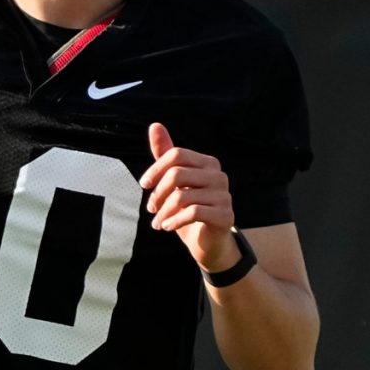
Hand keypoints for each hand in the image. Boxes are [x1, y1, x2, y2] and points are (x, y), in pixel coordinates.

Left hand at [139, 123, 237, 272]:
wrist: (207, 243)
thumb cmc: (189, 210)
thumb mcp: (174, 183)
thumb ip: (165, 155)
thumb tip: (155, 125)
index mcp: (207, 163)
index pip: (177, 155)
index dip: (156, 169)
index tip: (144, 185)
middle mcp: (219, 175)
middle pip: (177, 173)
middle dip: (158, 193)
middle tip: (150, 208)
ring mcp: (224, 195)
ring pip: (182, 196)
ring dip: (163, 211)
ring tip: (157, 222)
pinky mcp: (225, 215)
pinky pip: (192, 213)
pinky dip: (174, 221)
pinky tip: (167, 226)